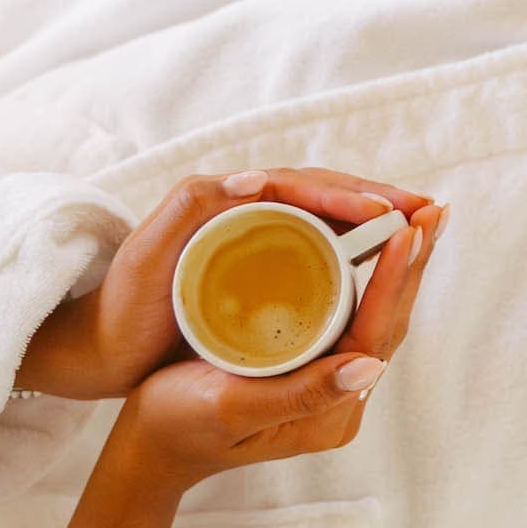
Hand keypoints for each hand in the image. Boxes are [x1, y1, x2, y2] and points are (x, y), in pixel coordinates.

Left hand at [17, 167, 433, 399]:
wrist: (95, 349)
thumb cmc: (122, 305)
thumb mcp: (150, 254)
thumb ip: (194, 208)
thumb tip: (261, 178)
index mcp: (230, 200)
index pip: (306, 187)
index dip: (353, 198)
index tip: (392, 216)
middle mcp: (249, 211)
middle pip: (330, 196)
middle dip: (384, 201)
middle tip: (431, 215)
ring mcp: (258, 241)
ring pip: (333, 222)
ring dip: (382, 222)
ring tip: (424, 231)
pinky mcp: (262, 271)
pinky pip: (322, 251)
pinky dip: (362, 252)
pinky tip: (389, 267)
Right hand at [50, 201, 449, 527]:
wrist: (149, 447)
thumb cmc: (177, 424)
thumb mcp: (232, 409)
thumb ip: (300, 392)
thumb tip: (372, 366)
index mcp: (328, 413)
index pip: (375, 334)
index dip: (396, 279)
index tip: (412, 227)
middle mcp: (340, 400)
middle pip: (389, 321)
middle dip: (413, 263)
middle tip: (434, 207)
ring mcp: (330, 385)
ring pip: (377, 315)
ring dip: (401, 266)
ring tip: (420, 216)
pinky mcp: (315, 368)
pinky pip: (355, 314)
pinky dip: (374, 276)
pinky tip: (379, 244)